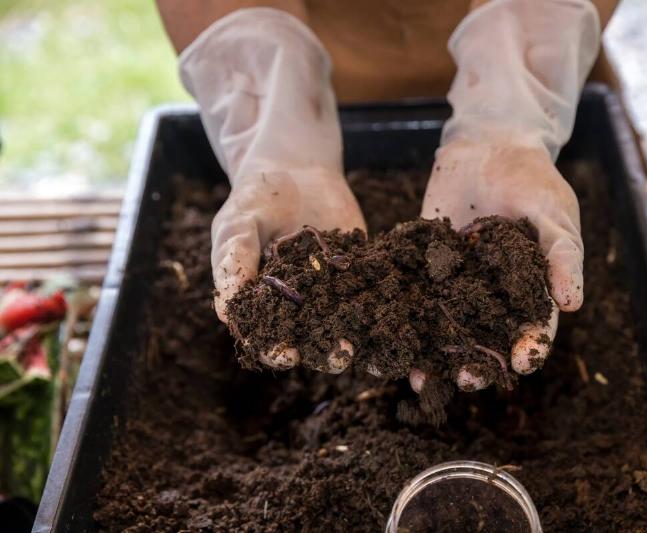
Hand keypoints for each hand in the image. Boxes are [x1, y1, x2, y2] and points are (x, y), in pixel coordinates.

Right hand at [179, 8, 364, 371]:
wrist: (296, 166)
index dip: (273, 350)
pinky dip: (385, 310)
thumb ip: (233, 264)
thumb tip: (227, 312)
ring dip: (359, 341)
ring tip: (373, 351)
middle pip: (309, 339)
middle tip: (339, 357)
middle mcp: (298, 306)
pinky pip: (372, 296)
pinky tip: (398, 320)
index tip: (284, 355)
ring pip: (344, 325)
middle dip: (322, 352)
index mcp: (262, 304)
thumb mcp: (237, 225)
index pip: (265, 336)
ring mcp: (331, 292)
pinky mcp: (360, 274)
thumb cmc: (255, 198)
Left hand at [414, 140, 581, 391]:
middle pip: (486, 338)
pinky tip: (390, 337)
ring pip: (447, 327)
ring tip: (420, 379)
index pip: (533, 326)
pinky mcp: (424, 264)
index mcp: (530, 286)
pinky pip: (414, 297)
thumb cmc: (532, 178)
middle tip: (466, 380)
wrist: (487, 143)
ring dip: (435, 355)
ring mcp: (457, 281)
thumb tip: (572, 305)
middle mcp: (493, 292)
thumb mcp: (555, 213)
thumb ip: (562, 256)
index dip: (529, 348)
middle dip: (477, 363)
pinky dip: (402, 318)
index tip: (521, 363)